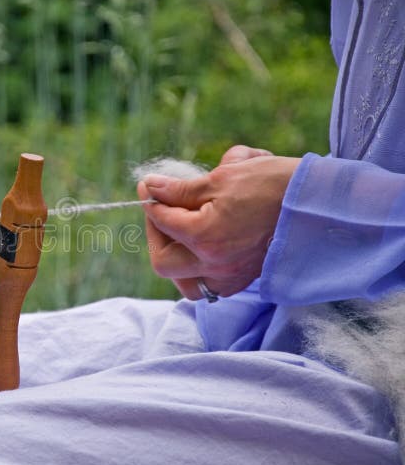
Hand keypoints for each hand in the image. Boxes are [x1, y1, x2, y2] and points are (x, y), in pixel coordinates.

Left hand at [137, 146, 299, 299]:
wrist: (316, 202)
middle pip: (162, 263)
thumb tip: (149, 188)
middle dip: (155, 234)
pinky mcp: (243, 280)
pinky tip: (201, 246)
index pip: (161, 221)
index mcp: (205, 237)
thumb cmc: (271, 184)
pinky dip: (198, 269)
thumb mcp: (221, 178)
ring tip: (178, 234)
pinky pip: (209, 286)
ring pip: (184, 283)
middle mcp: (215, 264)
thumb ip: (179, 190)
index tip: (149, 185)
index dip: (150, 199)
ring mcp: (230, 277)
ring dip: (175, 259)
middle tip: (160, 210)